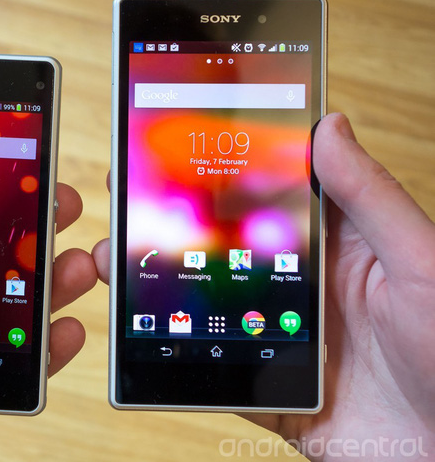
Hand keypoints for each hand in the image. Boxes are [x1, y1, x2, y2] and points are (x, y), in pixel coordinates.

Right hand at [92, 113, 434, 459]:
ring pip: (205, 302)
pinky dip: (173, 352)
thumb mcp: (418, 262)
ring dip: (156, 284)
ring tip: (108, 259)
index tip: (174, 144)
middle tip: (124, 194)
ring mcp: (279, 336)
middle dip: (170, 221)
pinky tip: (136, 330)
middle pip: (223, 246)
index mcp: (338, 248)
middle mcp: (301, 286)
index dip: (221, 168)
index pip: (269, 193)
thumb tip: (328, 126)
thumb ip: (370, 197)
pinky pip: (212, 365)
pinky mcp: (269, 386)